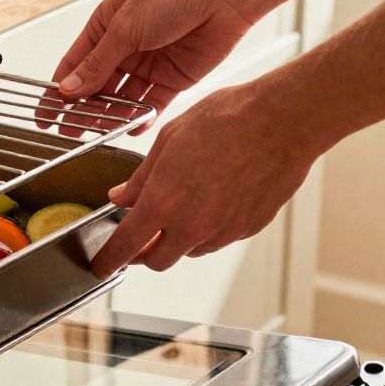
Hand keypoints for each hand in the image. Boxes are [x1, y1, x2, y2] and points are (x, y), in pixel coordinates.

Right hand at [36, 0, 253, 133]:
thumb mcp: (125, 29)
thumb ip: (97, 64)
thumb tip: (67, 90)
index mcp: (106, 25)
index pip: (74, 64)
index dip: (58, 90)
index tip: (45, 115)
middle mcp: (124, 46)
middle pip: (96, 85)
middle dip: (81, 109)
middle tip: (68, 132)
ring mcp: (148, 63)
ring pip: (122, 97)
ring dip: (109, 114)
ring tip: (96, 132)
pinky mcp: (173, 78)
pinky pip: (151, 103)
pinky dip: (140, 117)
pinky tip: (130, 128)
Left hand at [90, 83, 320, 278]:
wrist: (283, 121)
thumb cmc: (227, 120)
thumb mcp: (169, 139)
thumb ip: (140, 177)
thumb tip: (120, 196)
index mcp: (164, 201)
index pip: (126, 245)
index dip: (108, 260)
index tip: (101, 265)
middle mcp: (193, 225)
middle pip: (157, 261)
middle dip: (143, 252)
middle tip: (139, 235)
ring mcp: (223, 231)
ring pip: (189, 251)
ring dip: (178, 239)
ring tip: (183, 204)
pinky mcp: (248, 229)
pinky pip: (218, 239)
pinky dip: (207, 229)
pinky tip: (212, 199)